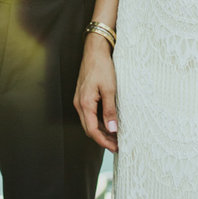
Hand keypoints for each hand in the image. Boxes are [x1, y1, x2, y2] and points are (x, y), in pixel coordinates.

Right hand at [74, 35, 118, 151]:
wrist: (95, 50)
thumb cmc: (102, 67)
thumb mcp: (109, 89)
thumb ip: (110, 110)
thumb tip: (112, 129)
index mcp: (84, 103)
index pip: (92, 130)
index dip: (104, 142)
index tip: (115, 148)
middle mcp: (79, 104)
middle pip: (89, 129)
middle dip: (103, 139)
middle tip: (118, 145)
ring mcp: (80, 100)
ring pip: (89, 122)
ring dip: (101, 131)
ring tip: (116, 137)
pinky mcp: (83, 96)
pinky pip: (90, 114)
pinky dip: (99, 122)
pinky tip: (109, 123)